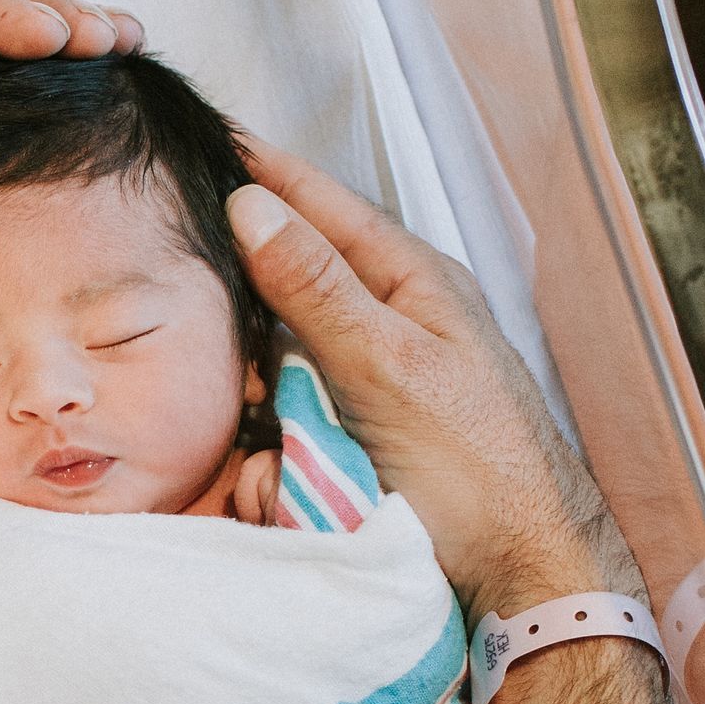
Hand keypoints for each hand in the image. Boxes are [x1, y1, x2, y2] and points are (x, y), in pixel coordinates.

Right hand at [229, 139, 639, 623]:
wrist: (522, 569)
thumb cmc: (474, 464)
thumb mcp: (387, 365)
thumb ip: (317, 288)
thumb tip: (251, 204)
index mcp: (414, 283)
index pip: (327, 205)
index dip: (269, 170)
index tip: (210, 134)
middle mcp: (395, 323)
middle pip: (300, 273)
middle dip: (246, 268)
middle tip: (182, 236)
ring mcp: (377, 384)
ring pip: (288, 351)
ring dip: (252, 367)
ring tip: (207, 352)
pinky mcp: (362, 442)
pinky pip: (295, 418)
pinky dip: (271, 434)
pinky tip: (256, 450)